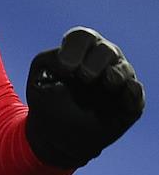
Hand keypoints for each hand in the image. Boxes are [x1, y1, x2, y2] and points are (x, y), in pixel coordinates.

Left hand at [25, 27, 143, 168]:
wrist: (56, 136)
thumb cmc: (47, 101)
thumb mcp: (39, 77)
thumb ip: (52, 60)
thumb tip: (72, 63)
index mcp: (80, 51)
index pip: (82, 38)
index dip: (75, 49)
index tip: (65, 67)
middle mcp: (102, 61)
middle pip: (105, 50)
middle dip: (95, 62)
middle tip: (84, 77)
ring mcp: (118, 80)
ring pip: (123, 69)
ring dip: (115, 75)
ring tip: (108, 83)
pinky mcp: (129, 102)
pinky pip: (136, 92)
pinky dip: (132, 91)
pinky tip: (124, 92)